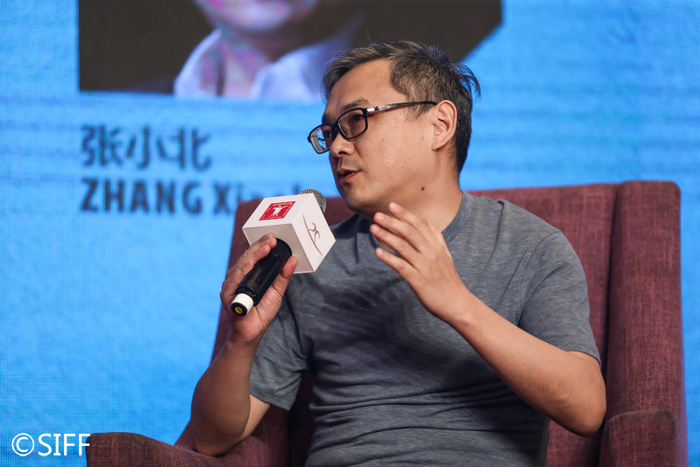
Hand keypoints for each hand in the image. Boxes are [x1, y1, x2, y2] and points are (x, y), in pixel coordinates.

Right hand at [220, 233, 297, 343]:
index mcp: (248, 273)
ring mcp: (231, 284)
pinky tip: (250, 264)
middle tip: (271, 239)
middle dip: (260, 247)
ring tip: (265, 248)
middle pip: (248, 257)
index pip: (254, 255)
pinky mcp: (227, 294)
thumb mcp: (277, 292)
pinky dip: (242, 271)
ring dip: (254, 256)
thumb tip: (292, 260)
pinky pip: (234, 280)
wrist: (252, 332)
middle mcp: (238, 276)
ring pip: (241, 265)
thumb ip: (283, 276)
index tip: (273, 237)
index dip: (263, 245)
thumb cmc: (261, 312)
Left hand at [370, 203, 466, 321]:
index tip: (391, 205)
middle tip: (377, 215)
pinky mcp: (419, 280)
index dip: (404, 215)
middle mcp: (431, 253)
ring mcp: (425, 267)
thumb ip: (436, 238)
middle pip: (410, 233)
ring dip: (387, 236)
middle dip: (393, 222)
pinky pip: (401, 266)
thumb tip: (428, 221)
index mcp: (436, 246)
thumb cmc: (449, 281)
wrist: (457, 304)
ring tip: (374, 228)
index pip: (419, 226)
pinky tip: (377, 252)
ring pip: (404, 247)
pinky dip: (389, 258)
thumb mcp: (446, 255)